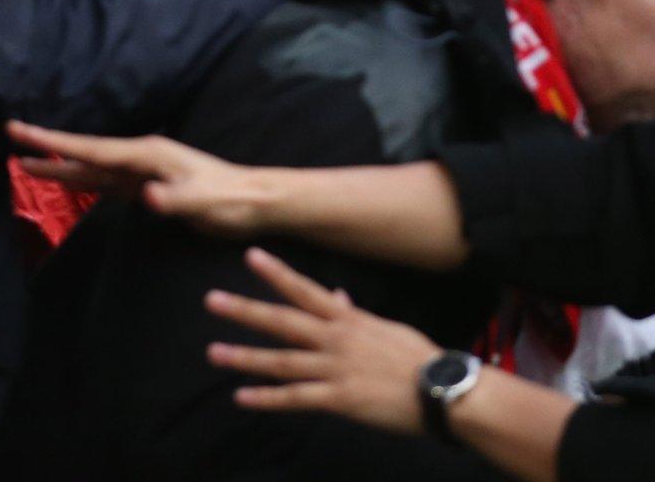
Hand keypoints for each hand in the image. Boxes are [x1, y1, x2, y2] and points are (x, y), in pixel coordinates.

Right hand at [6, 122, 274, 234]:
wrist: (255, 202)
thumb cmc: (232, 200)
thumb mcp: (205, 202)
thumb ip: (175, 200)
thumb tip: (146, 198)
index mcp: (147, 155)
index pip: (91, 149)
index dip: (55, 142)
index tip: (22, 132)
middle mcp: (139, 157)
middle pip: (83, 151)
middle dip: (46, 145)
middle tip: (10, 134)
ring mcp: (141, 172)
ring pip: (89, 168)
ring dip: (58, 165)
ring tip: (23, 162)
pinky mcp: (145, 188)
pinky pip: (103, 183)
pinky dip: (79, 179)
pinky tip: (65, 178)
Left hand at [206, 248, 441, 433]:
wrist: (443, 390)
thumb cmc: (417, 358)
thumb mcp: (384, 328)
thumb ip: (354, 313)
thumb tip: (336, 295)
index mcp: (348, 319)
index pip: (305, 289)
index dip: (277, 273)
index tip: (251, 256)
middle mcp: (336, 339)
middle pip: (283, 322)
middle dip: (246, 311)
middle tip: (212, 300)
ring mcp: (336, 369)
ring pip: (282, 361)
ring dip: (245, 357)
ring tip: (214, 352)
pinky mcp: (339, 399)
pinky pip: (296, 398)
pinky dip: (267, 398)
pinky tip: (241, 396)